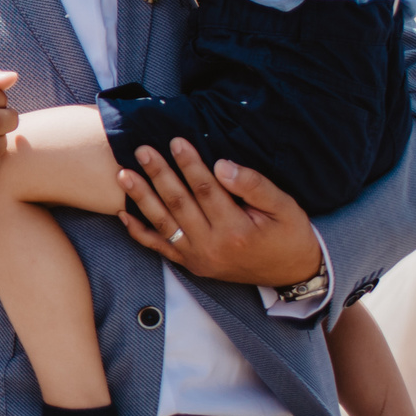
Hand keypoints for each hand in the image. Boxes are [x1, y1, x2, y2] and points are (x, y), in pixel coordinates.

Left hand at [114, 140, 321, 286]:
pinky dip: (139, 232)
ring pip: (163, 223)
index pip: (205, 190)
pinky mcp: (191, 264)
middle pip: (179, 203)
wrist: (292, 274)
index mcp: (236, 231)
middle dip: (159, 174)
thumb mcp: (285, 207)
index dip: (189, 164)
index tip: (176, 142)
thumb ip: (254, 185)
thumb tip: (221, 165)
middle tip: (142, 150)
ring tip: (124, 174)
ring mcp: (198, 258)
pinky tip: (122, 214)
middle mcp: (212, 246)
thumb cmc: (290, 235)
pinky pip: (159, 248)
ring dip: (141, 198)